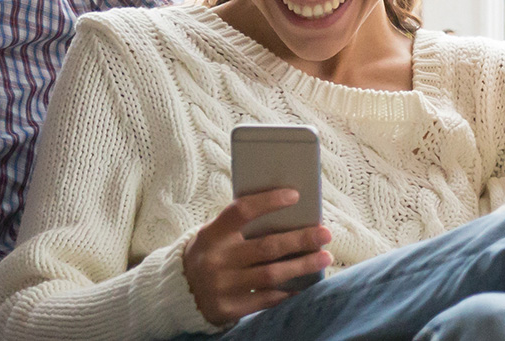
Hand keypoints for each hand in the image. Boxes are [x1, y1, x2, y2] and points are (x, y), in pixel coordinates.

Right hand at [183, 189, 332, 326]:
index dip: (269, 202)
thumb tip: (289, 215)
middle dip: (300, 240)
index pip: (242, 211)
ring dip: (302, 266)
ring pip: (271, 275)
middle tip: (325, 234)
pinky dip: (287, 292)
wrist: (179, 292)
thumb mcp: (215, 234)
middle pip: (266, 247)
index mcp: (212, 234)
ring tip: (324, 257)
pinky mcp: (229, 308)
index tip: (295, 196)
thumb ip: (241, 226)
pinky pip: (265, 300)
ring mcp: (222, 286)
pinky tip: (305, 284)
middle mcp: (217, 260)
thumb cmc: (210, 253)